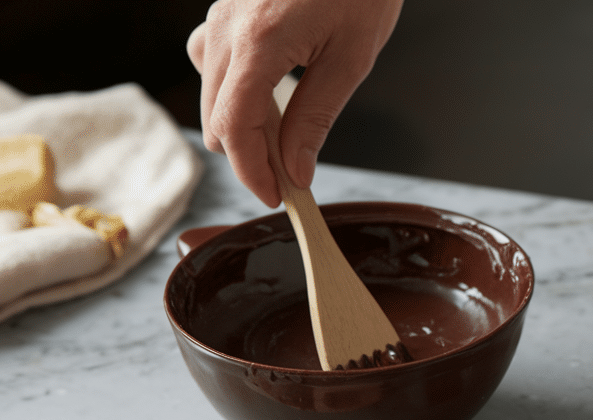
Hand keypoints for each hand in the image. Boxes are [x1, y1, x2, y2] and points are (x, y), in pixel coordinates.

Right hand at [187, 0, 402, 206]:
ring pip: (211, 93)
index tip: (279, 198)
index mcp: (258, 43)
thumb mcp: (350, 60)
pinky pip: (214, 63)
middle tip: (293, 172)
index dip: (253, 172)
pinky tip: (275, 92)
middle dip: (251, 154)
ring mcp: (221, 16)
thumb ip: (315, 118)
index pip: (235, 128)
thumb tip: (295, 171)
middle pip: (216, 118)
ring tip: (291, 132)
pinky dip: (238, 91)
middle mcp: (227, 28)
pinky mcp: (226, 11)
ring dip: (244, 123)